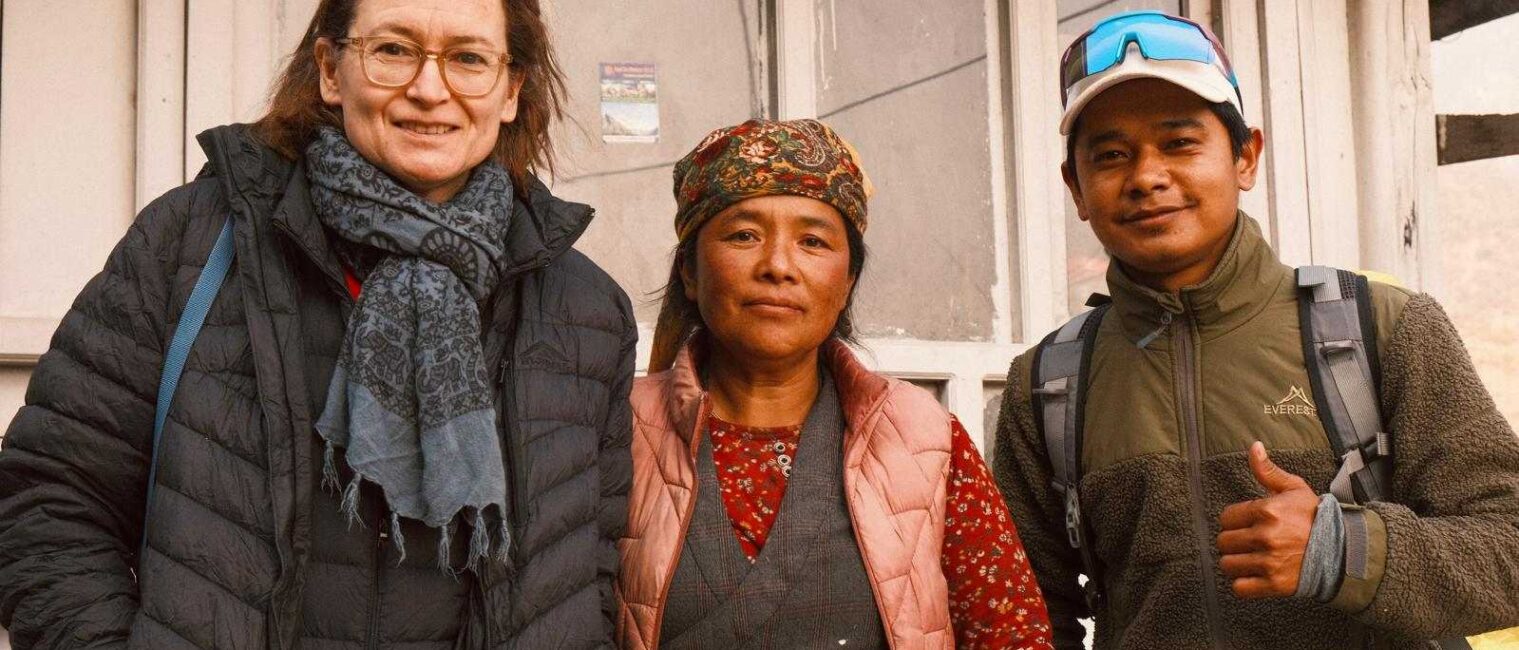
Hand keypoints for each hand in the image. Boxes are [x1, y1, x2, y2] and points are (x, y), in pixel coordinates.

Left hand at [1216, 441, 1320, 598]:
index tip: (1246, 523)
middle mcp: (1265, 536)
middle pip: (1223, 541)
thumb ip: (1268, 471)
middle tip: (1248, 541)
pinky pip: (1240, 588)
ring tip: (1248, 558)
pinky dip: (1243, 583)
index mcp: (1266, 511)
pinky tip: (1253, 575)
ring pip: (1227, 564)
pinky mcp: (1274, 584)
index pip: (1226, 517)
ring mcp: (1269, 562)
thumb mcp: (1294, 489)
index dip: (1234, 520)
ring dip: (1235, 562)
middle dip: (1233, 541)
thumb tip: (1253, 447)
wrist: (1344, 550)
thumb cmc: (1316, 518)